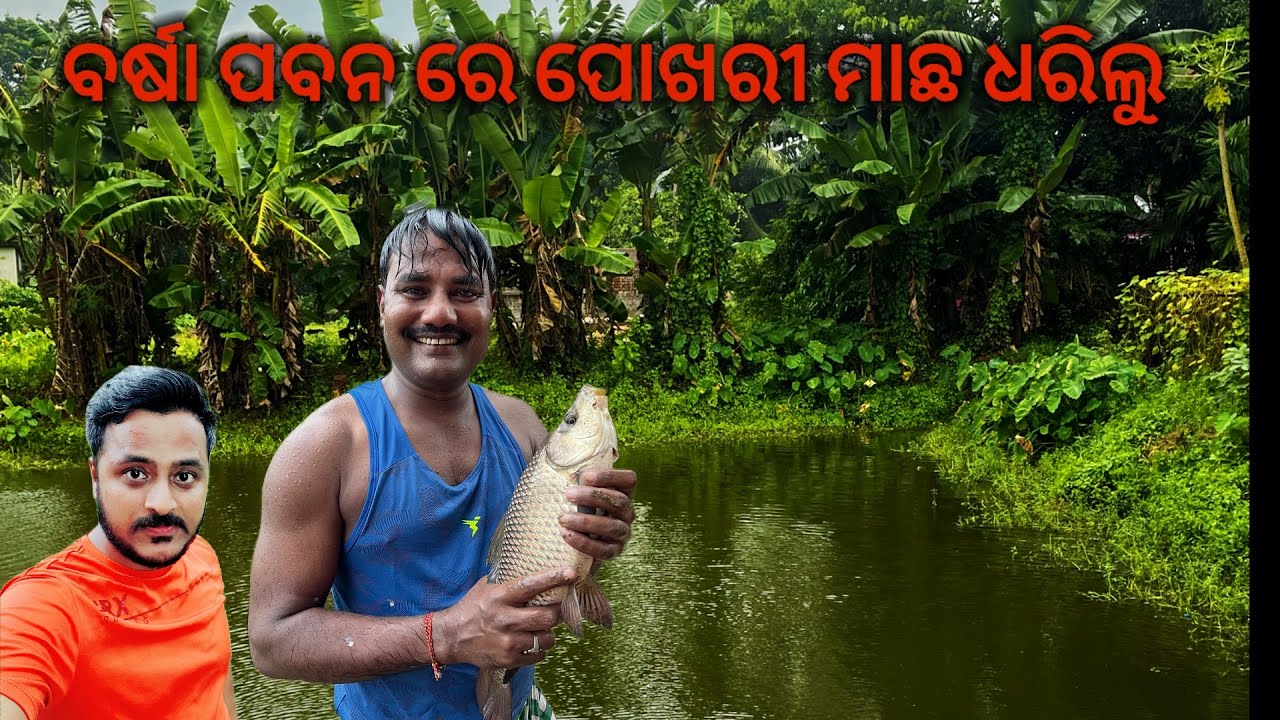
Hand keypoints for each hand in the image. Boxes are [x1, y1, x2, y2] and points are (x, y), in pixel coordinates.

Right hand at [435, 566, 575, 669]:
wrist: (451, 637)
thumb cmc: (472, 608)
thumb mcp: (486, 587)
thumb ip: (507, 579)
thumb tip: (532, 563)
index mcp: (500, 597)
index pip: (531, 585)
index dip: (553, 578)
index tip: (570, 573)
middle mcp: (505, 619)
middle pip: (547, 616)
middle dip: (556, 613)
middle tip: (556, 611)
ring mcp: (507, 642)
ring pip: (546, 638)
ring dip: (549, 633)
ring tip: (542, 629)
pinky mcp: (507, 659)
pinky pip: (538, 655)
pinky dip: (540, 649)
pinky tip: (533, 643)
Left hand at [560, 468, 636, 560]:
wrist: (581, 543)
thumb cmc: (581, 509)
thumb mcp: (583, 494)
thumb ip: (580, 482)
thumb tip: (564, 471)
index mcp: (624, 494)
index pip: (629, 480)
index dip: (610, 476)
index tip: (586, 476)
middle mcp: (628, 513)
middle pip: (619, 501)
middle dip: (592, 496)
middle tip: (568, 494)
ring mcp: (623, 533)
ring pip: (611, 526)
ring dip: (585, 521)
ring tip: (563, 518)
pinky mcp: (614, 551)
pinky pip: (603, 549)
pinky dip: (584, 543)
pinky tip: (567, 535)